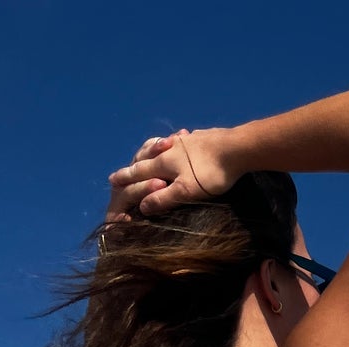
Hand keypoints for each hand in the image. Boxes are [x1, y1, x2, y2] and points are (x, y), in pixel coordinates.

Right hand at [104, 127, 239, 221]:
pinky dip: (174, 144)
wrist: (237, 148)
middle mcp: (171, 149)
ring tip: (151, 152)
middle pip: (148, 156)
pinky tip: (181, 142)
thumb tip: (142, 206)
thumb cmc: (211, 173)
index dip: (125, 177)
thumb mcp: (185, 192)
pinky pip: (181, 142)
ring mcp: (186, 141)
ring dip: (154, 149)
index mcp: (164, 163)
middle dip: (135, 162)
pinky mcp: (201, 138)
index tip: (112, 180)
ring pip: (164, 146)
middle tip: (125, 166)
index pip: (139, 171)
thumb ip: (163, 198)